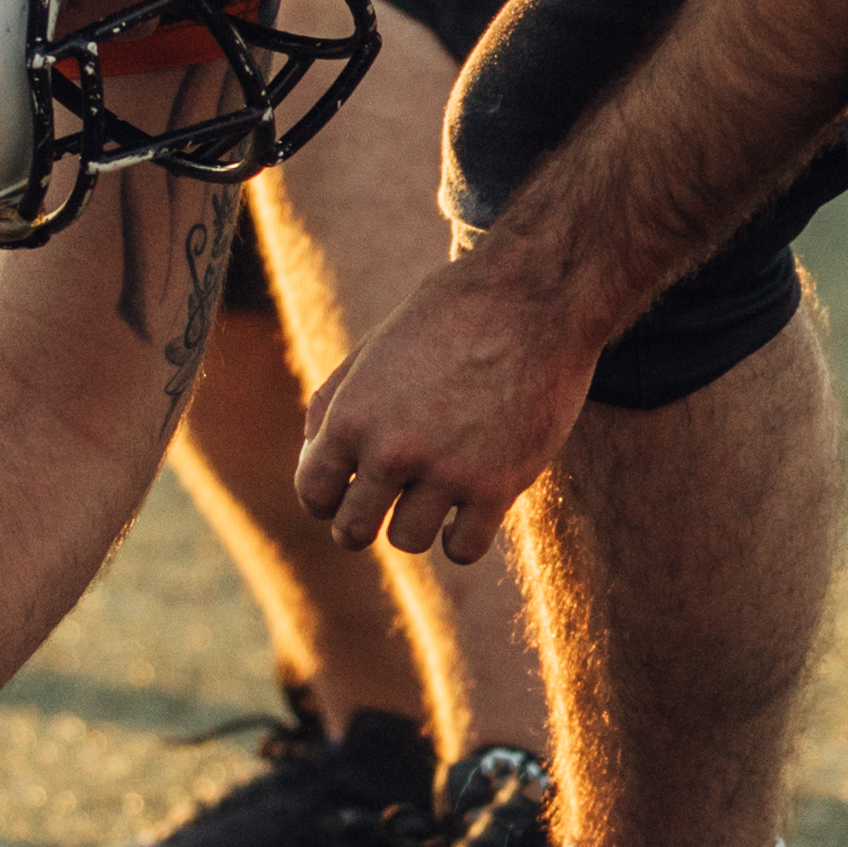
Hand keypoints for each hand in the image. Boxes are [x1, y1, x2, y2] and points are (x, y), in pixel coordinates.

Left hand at [299, 254, 602, 566]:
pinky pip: (463, 549)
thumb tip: (313, 455)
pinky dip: (462, 537)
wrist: (534, 297)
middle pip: (353, 531)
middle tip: (384, 506)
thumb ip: (335, 403)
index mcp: (352, 415)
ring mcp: (446, 473)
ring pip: (407, 541)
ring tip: (435, 492)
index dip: (325, 497)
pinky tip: (470, 508)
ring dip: (417, 523)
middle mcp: (392, 451)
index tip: (346, 491)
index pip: (313, 493)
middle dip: (361, 523)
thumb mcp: (375, 348)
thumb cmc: (450, 315)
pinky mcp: (498, 486)